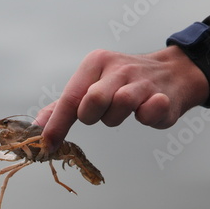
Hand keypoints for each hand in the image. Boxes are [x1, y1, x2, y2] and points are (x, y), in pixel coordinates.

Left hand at [35, 45, 208, 151]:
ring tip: (125, 109)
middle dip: (92, 116)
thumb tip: (36, 126)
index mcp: (95, 63)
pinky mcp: (164, 97)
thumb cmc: (122, 82)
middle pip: (92, 101)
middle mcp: (118, 68)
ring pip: (119, 108)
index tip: (46, 145)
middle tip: (102, 112)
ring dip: (116, 118)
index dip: (57, 124)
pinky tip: (148, 109)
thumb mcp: (90, 84)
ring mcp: (142, 81)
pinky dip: (146, 118)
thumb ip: (63, 105)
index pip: (70, 97)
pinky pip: (148, 115)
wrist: (172, 72)